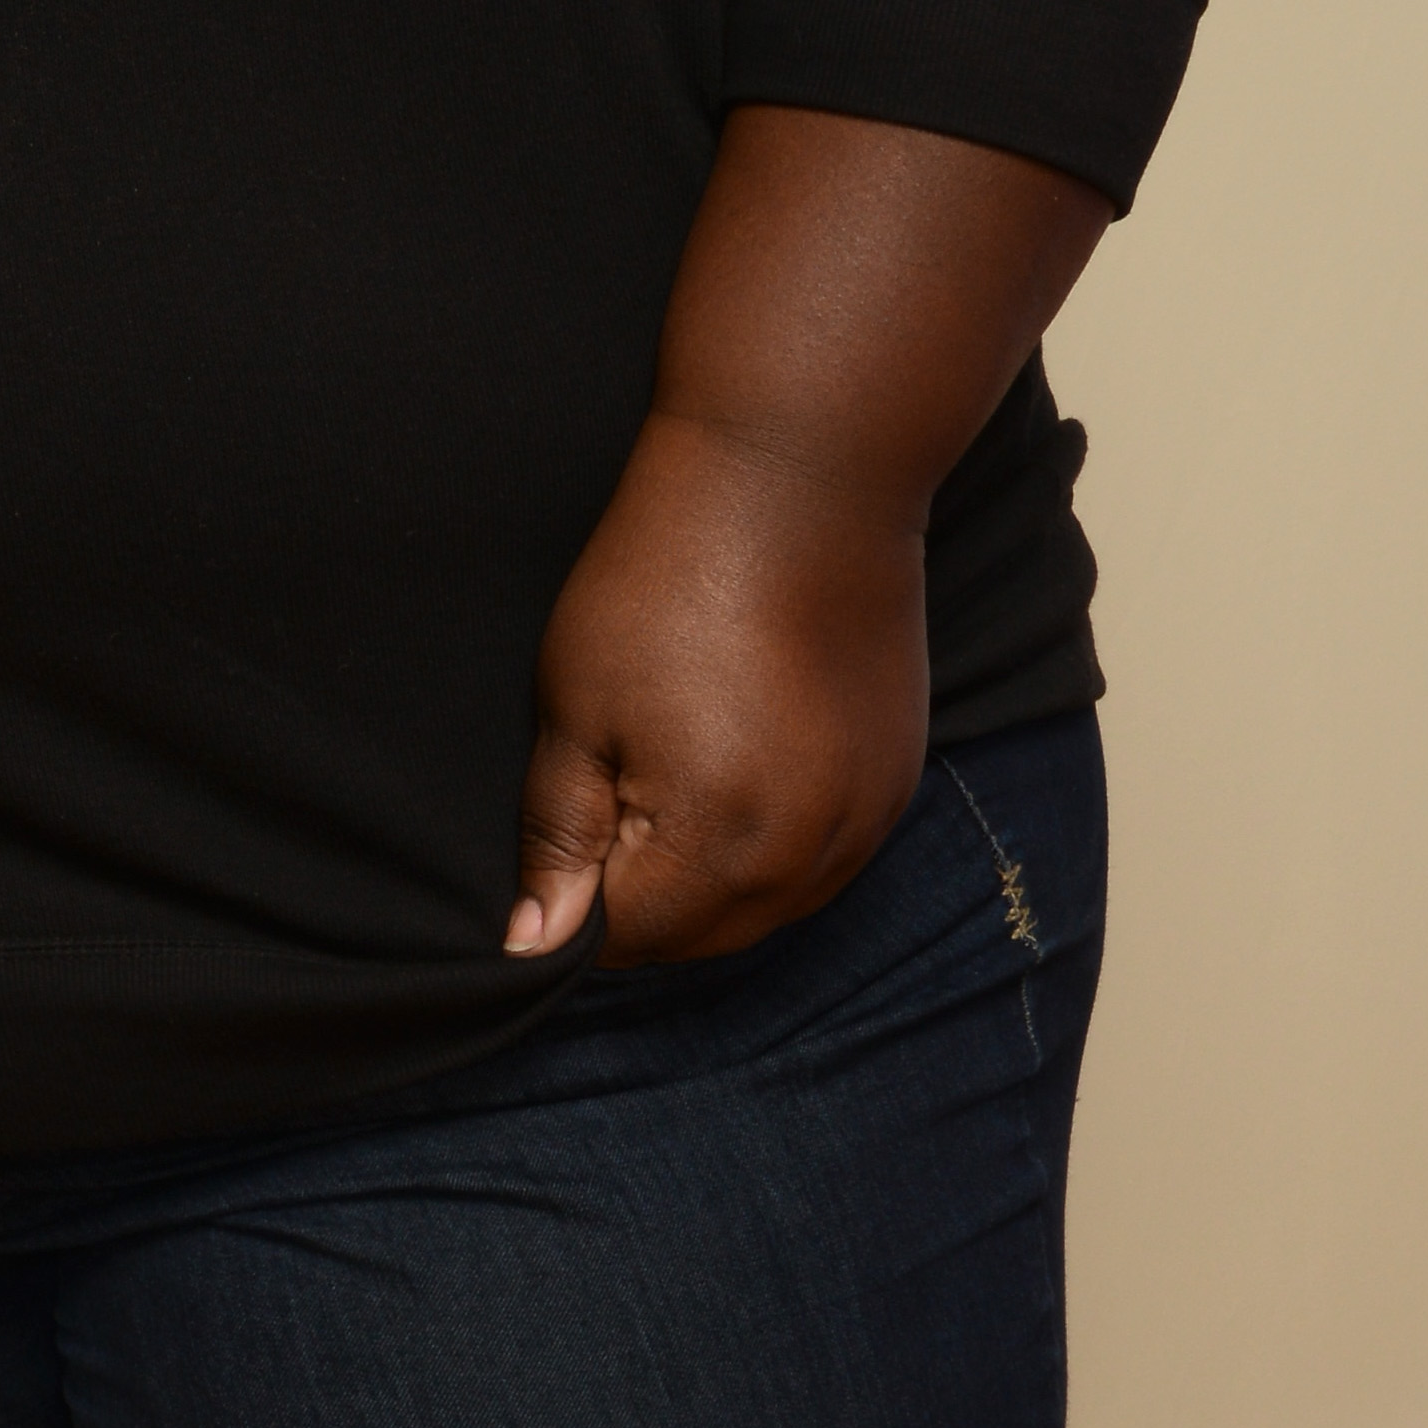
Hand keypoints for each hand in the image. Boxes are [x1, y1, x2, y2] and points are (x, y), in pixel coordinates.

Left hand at [507, 411, 932, 964]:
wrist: (800, 479)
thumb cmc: (665, 579)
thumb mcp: (576, 708)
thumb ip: (557, 839)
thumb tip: (532, 947)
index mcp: (718, 840)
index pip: (626, 940)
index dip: (575, 898)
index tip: (567, 821)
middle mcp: (806, 855)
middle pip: (701, 941)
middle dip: (644, 900)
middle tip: (614, 789)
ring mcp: (864, 822)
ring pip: (767, 911)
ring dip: (712, 883)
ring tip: (677, 772)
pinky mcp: (896, 785)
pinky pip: (822, 866)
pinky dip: (774, 851)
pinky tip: (743, 771)